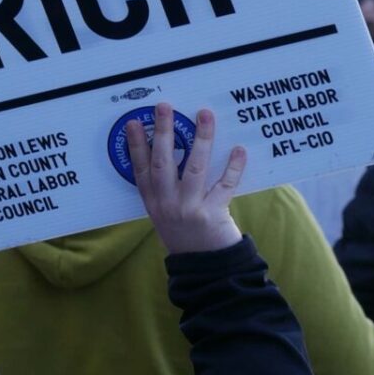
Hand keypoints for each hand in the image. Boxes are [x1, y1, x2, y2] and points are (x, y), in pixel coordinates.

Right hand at [126, 103, 244, 254]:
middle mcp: (167, 204)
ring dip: (201, 139)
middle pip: (163, 162)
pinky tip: (238, 149)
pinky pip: (225, 185)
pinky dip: (233, 166)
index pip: (141, 169)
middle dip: (164, 132)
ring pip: (194, 168)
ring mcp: (189, 209)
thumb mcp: (164, 213)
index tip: (134, 122)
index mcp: (154, 202)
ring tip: (204, 115)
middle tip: (165, 106)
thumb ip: (164, 188)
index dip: (136, 146)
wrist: (204, 267)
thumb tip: (169, 149)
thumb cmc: (185, 234)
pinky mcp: (213, 214)